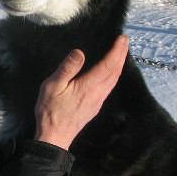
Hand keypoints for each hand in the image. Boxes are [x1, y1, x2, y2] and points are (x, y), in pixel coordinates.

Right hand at [33, 36, 128, 150]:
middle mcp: (97, 93)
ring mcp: (98, 101)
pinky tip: (111, 72)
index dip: (117, 51)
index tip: (123, 39)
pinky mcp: (95, 106)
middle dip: (121, 54)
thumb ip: (67, 69)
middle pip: (115, 71)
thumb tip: (80, 52)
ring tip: (121, 53)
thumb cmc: (50, 111)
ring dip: (119, 64)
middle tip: (125, 41)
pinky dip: (114, 74)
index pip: (108, 65)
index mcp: (88, 86)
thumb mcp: (52, 86)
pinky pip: (110, 86)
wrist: (55, 136)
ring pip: (114, 80)